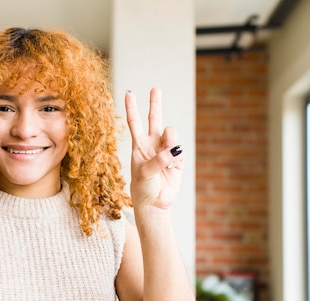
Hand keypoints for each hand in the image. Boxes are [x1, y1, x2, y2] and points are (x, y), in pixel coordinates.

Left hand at [125, 88, 182, 208]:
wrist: (155, 203)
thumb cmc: (143, 188)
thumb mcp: (144, 173)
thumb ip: (157, 159)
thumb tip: (173, 150)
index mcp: (138, 146)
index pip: (135, 122)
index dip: (132, 108)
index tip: (129, 93)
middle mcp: (152, 144)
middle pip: (154, 119)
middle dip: (155, 103)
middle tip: (156, 88)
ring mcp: (166, 150)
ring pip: (171, 133)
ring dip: (170, 140)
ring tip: (167, 155)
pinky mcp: (177, 158)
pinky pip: (180, 150)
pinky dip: (176, 158)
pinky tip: (171, 167)